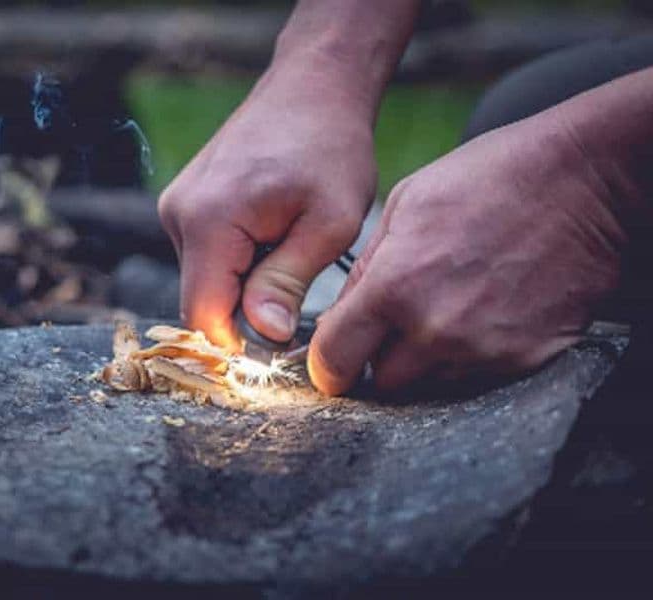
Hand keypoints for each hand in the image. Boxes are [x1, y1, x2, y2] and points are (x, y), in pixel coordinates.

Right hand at [158, 58, 376, 348]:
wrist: (312, 88)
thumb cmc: (330, 148)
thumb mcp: (328, 224)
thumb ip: (287, 282)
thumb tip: (262, 336)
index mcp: (209, 221)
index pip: (203, 316)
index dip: (238, 347)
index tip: (281, 349)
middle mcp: (178, 214)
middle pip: (202, 301)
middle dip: (246, 316)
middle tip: (298, 300)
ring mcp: (177, 207)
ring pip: (205, 282)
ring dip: (244, 288)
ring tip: (290, 255)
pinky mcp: (186, 204)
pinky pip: (205, 257)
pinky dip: (238, 265)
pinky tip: (273, 240)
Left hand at [308, 108, 626, 394]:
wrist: (583, 182)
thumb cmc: (489, 180)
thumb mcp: (404, 205)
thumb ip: (365, 269)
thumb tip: (339, 317)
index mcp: (395, 287)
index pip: (336, 360)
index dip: (328, 365)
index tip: (334, 362)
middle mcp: (435, 330)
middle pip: (384, 381)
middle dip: (381, 358)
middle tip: (398, 322)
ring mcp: (483, 351)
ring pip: (429, 383)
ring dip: (426, 359)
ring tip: (449, 306)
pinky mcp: (524, 360)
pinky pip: (474, 378)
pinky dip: (468, 356)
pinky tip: (481, 312)